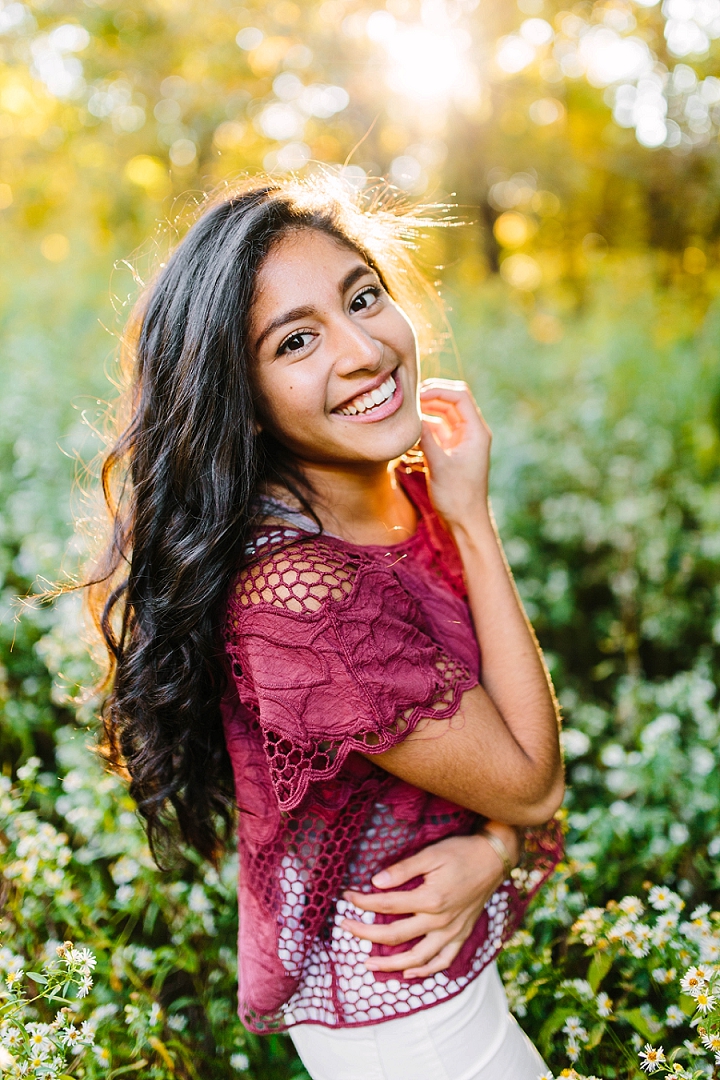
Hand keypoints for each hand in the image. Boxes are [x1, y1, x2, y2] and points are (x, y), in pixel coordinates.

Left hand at [340, 826, 518, 979]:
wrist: (494, 859)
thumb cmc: (461, 852)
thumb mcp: (430, 854)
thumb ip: (402, 870)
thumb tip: (375, 882)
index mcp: (430, 899)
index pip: (387, 905)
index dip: (363, 902)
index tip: (347, 896)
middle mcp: (439, 921)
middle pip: (395, 935)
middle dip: (365, 934)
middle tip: (345, 927)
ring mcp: (451, 932)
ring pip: (417, 958)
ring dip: (390, 965)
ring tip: (368, 965)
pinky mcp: (461, 935)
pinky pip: (442, 961)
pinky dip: (425, 971)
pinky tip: (409, 973)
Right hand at [419, 379, 491, 529]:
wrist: (465, 522)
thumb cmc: (458, 497)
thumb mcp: (439, 465)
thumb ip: (426, 438)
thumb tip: (412, 417)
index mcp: (476, 432)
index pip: (460, 396)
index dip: (438, 390)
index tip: (416, 395)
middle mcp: (471, 433)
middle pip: (451, 402)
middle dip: (430, 398)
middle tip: (408, 402)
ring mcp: (461, 442)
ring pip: (442, 416)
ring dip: (425, 415)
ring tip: (406, 418)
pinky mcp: (452, 452)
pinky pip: (437, 432)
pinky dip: (424, 431)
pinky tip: (410, 436)